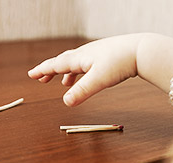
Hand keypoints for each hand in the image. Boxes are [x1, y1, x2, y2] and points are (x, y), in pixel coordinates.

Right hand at [28, 33, 172, 106]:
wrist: (141, 50)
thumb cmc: (120, 62)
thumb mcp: (99, 80)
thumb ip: (82, 91)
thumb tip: (65, 103)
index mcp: (80, 58)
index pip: (56, 64)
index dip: (43, 70)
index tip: (31, 75)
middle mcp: (86, 53)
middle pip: (63, 62)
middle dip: (51, 71)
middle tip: (41, 79)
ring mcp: (96, 53)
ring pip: (76, 63)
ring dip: (67, 73)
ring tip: (63, 83)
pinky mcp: (107, 56)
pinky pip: (88, 64)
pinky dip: (82, 72)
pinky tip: (87, 77)